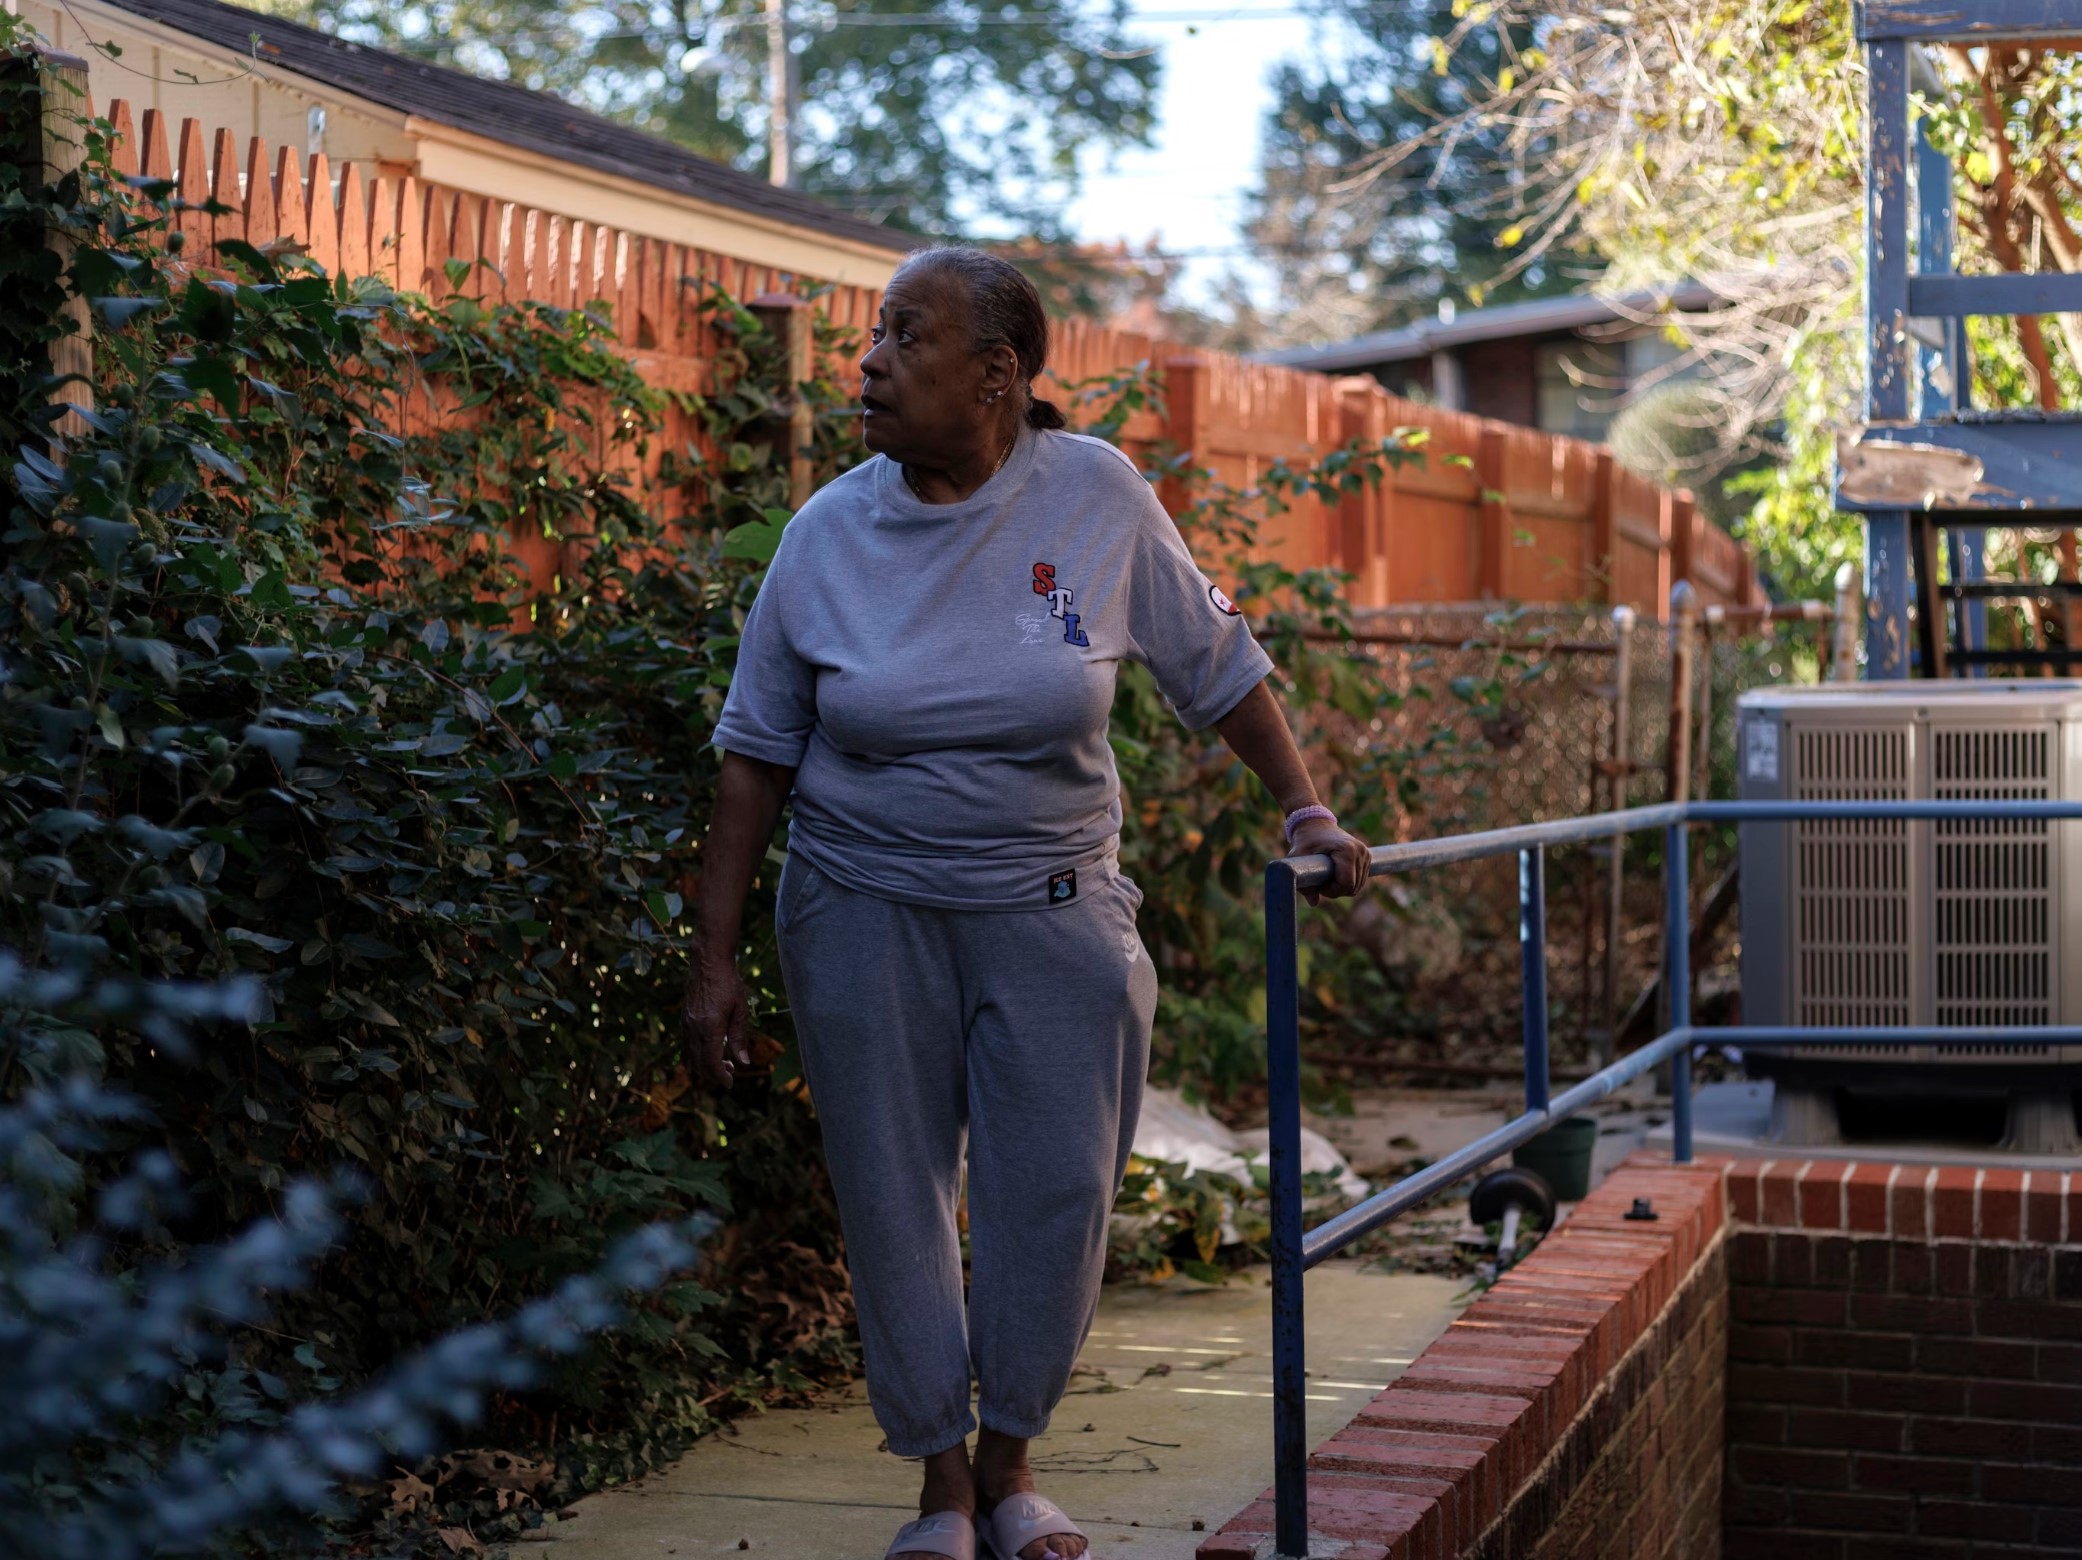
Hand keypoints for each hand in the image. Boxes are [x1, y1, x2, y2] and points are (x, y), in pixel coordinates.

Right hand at [682, 952, 752, 1090]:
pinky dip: (697, 1054)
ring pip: (691, 1056)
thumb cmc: (729, 984)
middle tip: (730, 1073)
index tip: (730, 1083)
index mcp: (709, 1027)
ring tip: (724, 1063)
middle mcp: (693, 1028)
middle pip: (699, 1063)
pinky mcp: (684, 1019)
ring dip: (705, 1065)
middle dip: (713, 1074)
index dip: (720, 1077)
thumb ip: (739, 1038)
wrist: (708, 963)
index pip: (711, 1062)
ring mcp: (686, 1024)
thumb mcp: (740, 1010)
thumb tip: (743, 1062)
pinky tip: (711, 1050)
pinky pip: (687, 1045)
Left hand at [1288, 816, 1369, 903]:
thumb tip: (1314, 903)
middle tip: (1319, 883)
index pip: (1347, 884)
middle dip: (1335, 891)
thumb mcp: (1298, 857)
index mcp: (1347, 850)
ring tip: (1325, 877)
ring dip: (1341, 888)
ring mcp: (1366, 854)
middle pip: (1353, 888)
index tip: (1318, 885)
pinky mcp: (1367, 857)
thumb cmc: (1305, 840)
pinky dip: (1347, 883)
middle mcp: (1361, 851)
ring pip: (1357, 886)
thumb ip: (1303, 881)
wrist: (1315, 823)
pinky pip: (1359, 880)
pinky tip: (1334, 875)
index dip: (1332, 891)